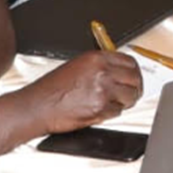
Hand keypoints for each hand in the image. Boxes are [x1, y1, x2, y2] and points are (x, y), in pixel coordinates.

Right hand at [23, 51, 143, 133]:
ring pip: (130, 97)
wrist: (37, 107)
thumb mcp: (76, 66)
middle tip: (129, 94)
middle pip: (135, 79)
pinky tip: (97, 110)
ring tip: (110, 103)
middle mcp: (101, 72)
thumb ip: (99, 66)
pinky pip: (117, 112)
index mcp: (96, 58)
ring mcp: (102, 91)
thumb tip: (119, 71)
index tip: (133, 78)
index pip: (129, 61)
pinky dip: (110, 113)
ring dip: (124, 102)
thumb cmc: (51, 89)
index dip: (134, 71)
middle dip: (134, 88)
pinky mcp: (100, 108)